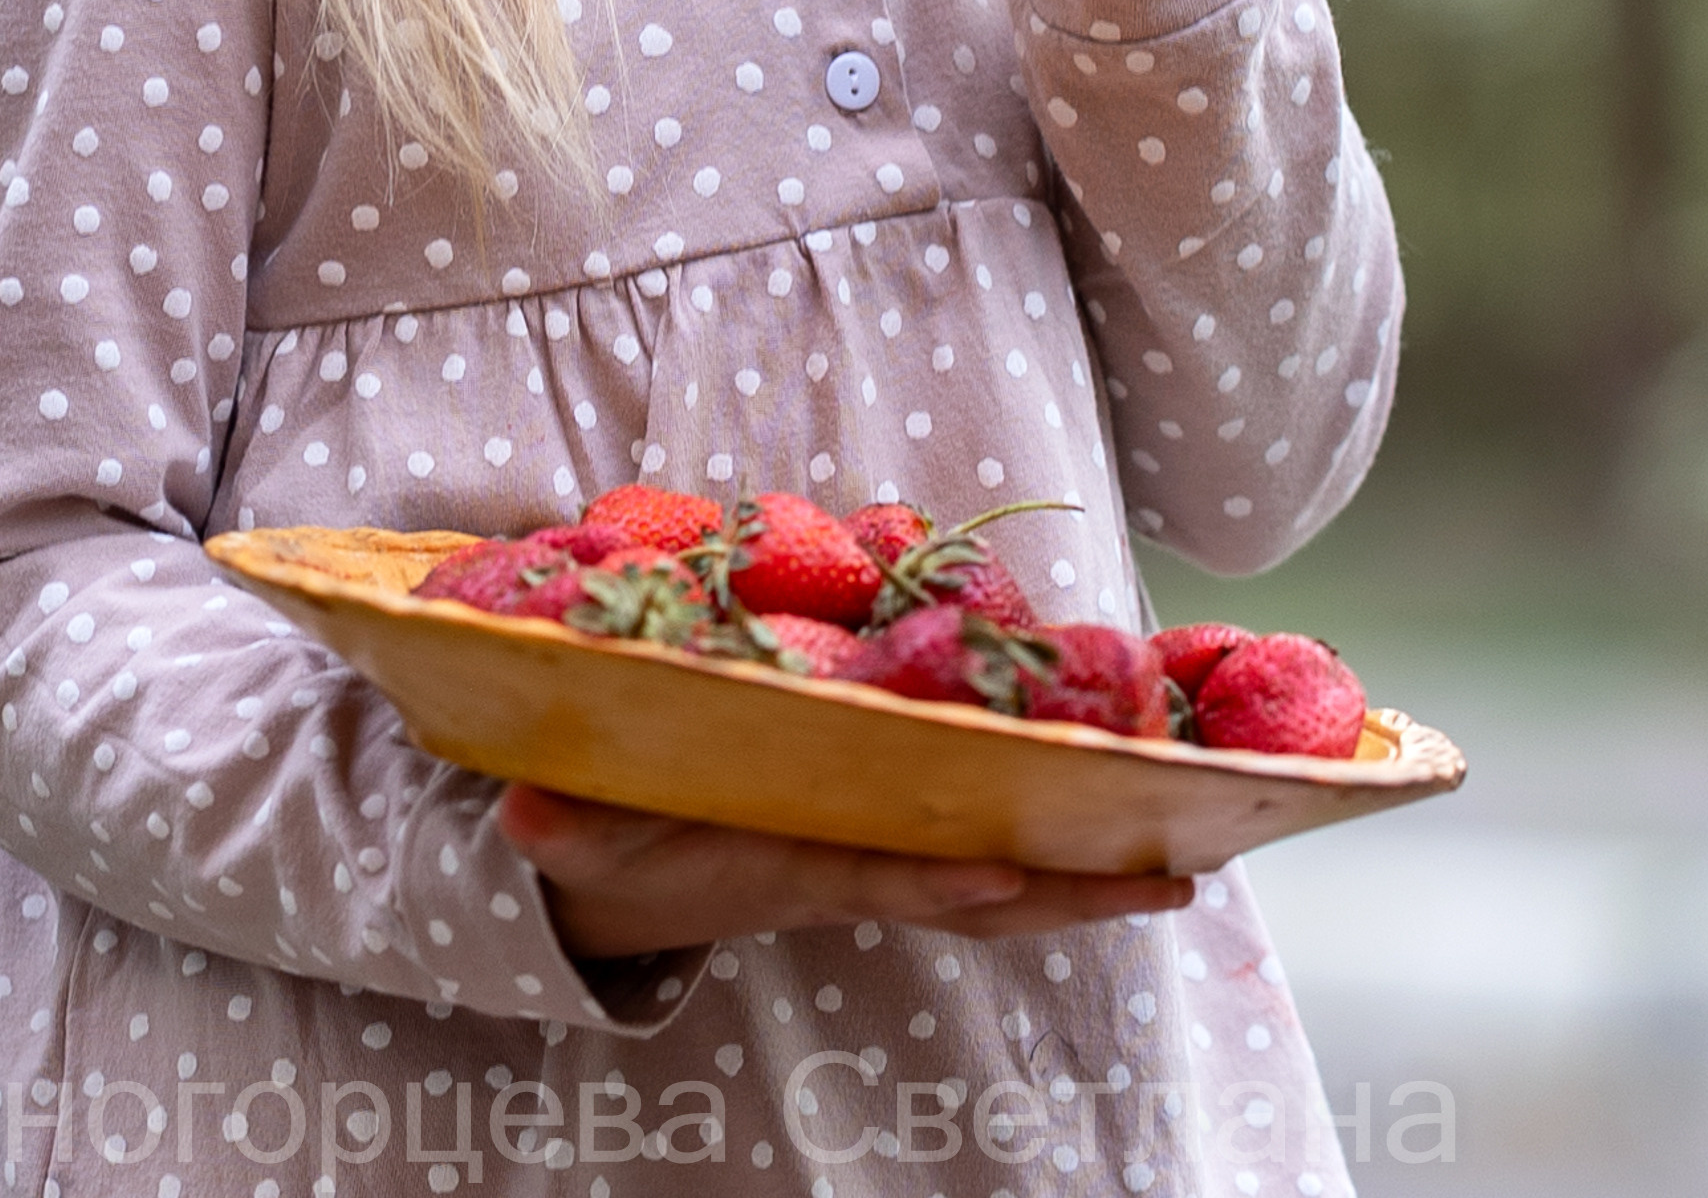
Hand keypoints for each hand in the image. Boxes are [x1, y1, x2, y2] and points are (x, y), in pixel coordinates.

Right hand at [495, 782, 1192, 961]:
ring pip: (996, 876)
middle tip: (1175, 884)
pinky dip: (1046, 838)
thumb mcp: (579, 832)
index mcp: (785, 857)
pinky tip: (1116, 814)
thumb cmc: (607, 832)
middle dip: (1071, 893)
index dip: (930, 882)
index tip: (995, 882)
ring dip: (1085, 877)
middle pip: (975, 892)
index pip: (869, 872)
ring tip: (1185, 865)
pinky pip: (976, 842)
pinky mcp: (881, 833)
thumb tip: (522, 823)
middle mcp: (848, 862)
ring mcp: (872, 854)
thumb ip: (560, 825)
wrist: (612, 875)